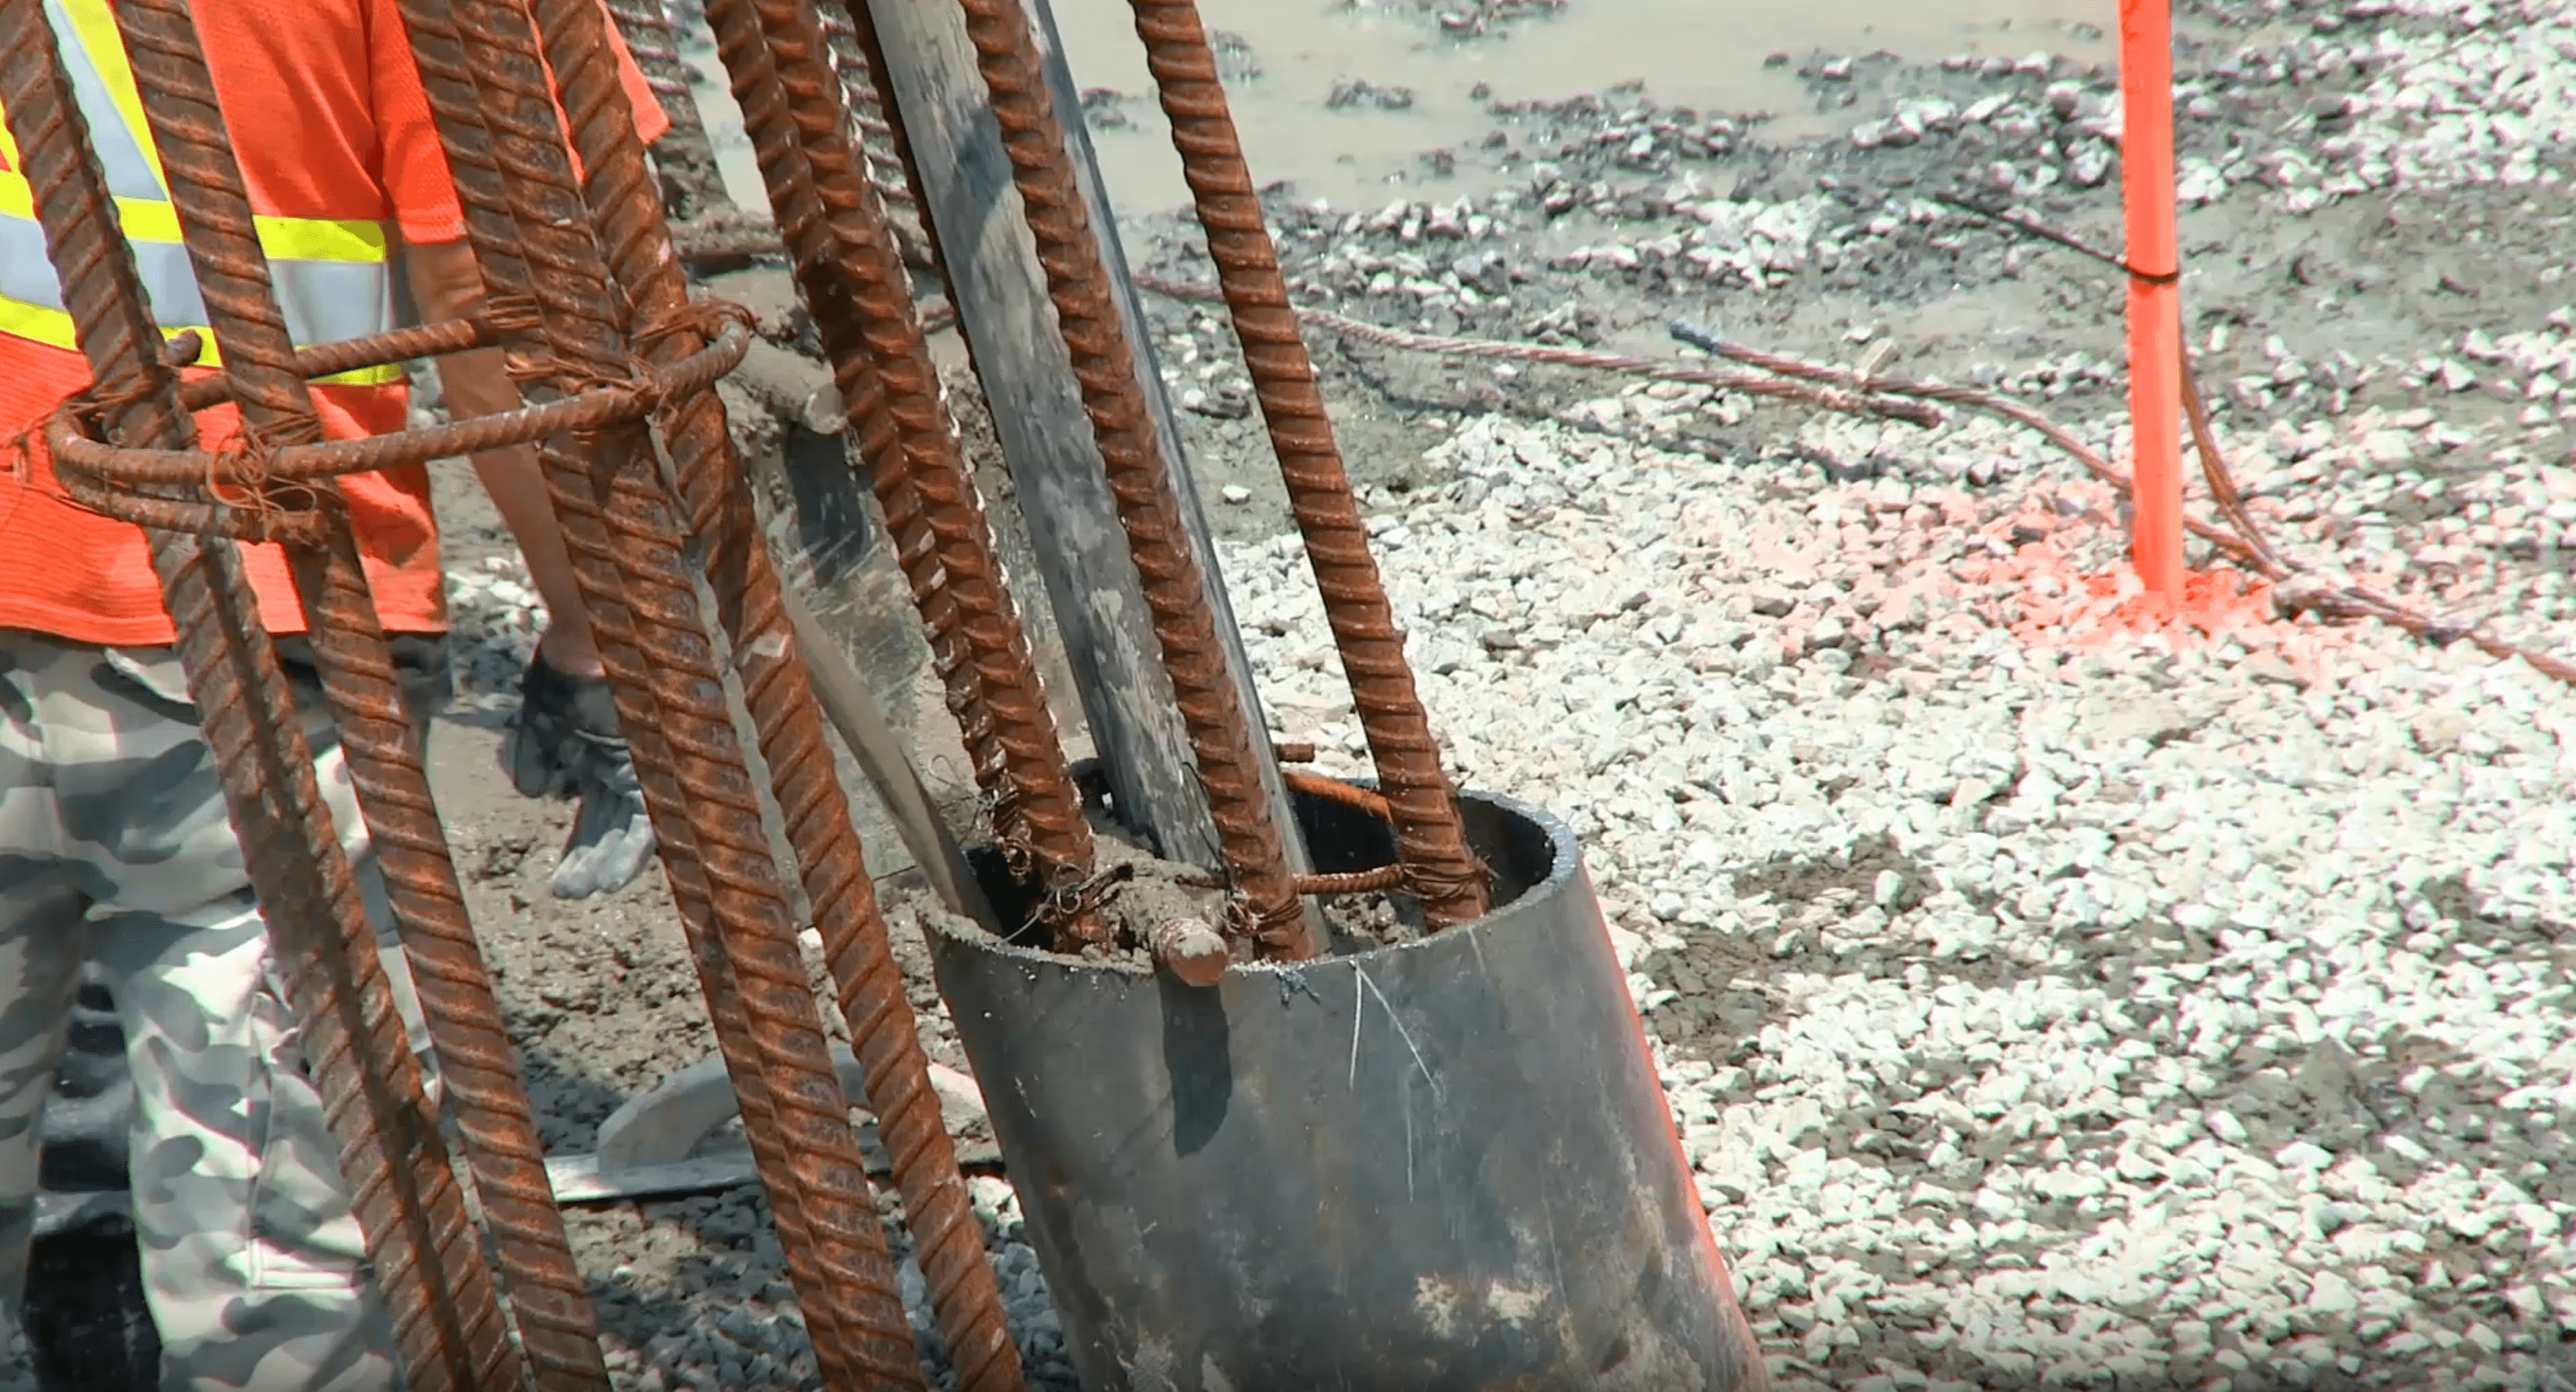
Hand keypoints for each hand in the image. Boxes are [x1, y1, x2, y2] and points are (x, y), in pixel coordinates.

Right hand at [500, 654, 656, 899]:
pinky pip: (649, 820)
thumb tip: (535, 793)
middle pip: (608, 829)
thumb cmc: (566, 675)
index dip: (579, 849)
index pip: (593, 818)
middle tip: (569, 894)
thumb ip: (533, 759)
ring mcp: (638, 770)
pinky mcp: (651, 769)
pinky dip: (631, 852)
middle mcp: (620, 771)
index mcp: (595, 762)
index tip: (561, 882)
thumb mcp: (540, 723)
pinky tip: (613, 880)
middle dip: (588, 863)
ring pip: (628, 831)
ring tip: (587, 893)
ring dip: (607, 864)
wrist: (591, 642)